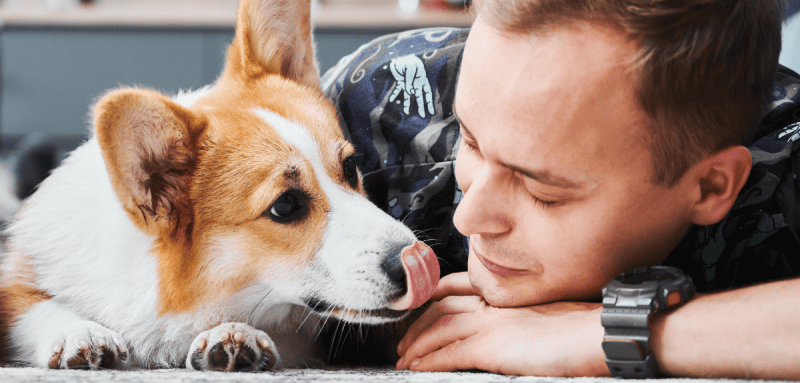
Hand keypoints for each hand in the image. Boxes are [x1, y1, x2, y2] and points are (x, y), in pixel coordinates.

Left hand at [388, 55, 435, 117]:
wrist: (401, 55)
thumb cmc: (409, 61)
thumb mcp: (410, 69)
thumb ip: (409, 81)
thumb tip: (410, 93)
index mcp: (422, 80)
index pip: (427, 93)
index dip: (430, 103)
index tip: (431, 112)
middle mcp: (416, 83)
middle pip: (419, 97)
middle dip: (421, 106)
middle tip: (422, 115)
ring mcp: (408, 83)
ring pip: (408, 96)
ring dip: (407, 104)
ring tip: (406, 112)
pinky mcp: (400, 81)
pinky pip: (397, 89)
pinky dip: (394, 94)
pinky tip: (391, 100)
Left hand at [396, 272, 609, 375]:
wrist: (600, 335)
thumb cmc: (585, 328)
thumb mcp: (548, 314)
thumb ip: (522, 317)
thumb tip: (513, 331)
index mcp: (506, 295)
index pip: (457, 287)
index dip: (433, 297)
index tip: (421, 308)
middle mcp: (493, 305)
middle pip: (440, 307)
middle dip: (417, 323)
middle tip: (403, 340)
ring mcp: (491, 324)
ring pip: (438, 328)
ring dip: (416, 344)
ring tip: (403, 358)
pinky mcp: (491, 347)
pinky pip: (449, 353)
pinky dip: (429, 360)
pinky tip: (417, 367)